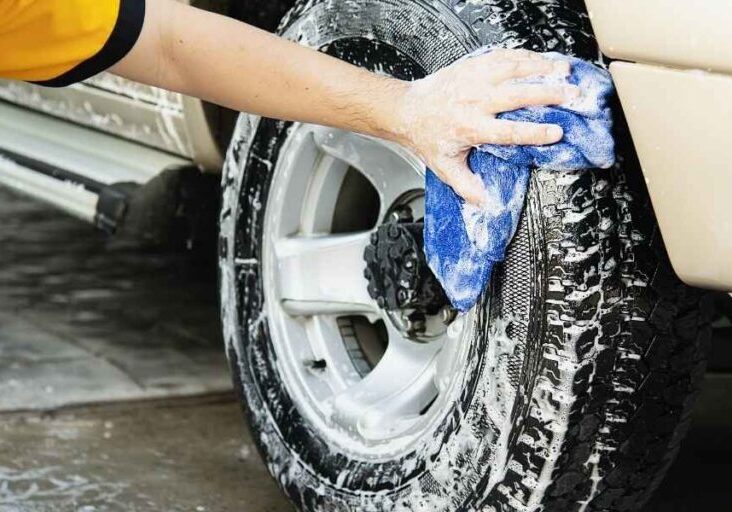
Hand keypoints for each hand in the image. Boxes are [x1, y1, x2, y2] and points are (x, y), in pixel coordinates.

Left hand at [392, 49, 579, 204]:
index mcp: (471, 127)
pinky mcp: (472, 65)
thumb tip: (486, 203)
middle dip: (548, 94)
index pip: (509, 131)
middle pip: (518, 95)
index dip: (535, 132)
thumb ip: (467, 186)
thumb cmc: (428, 137)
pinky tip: (539, 59)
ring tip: (564, 70)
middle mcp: (474, 101)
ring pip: (513, 69)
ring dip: (540, 68)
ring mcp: (474, 79)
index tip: (557, 132)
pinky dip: (524, 56)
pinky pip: (502, 56)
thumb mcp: (446, 167)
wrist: (407, 110)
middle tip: (572, 95)